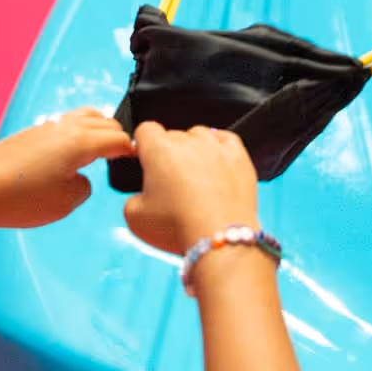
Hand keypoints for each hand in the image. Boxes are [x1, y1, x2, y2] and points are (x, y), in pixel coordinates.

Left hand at [0, 109, 131, 247]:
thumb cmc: (20, 199)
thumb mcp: (66, 203)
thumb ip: (84, 186)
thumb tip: (81, 177)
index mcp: (82, 142)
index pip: (118, 139)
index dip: (132, 150)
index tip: (141, 159)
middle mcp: (66, 127)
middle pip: (104, 121)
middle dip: (119, 136)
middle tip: (125, 154)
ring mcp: (47, 126)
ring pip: (84, 116)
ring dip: (99, 128)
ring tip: (103, 147)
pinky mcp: (31, 132)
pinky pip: (66, 123)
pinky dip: (80, 130)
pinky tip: (73, 151)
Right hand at [124, 122, 260, 255]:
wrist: (219, 240)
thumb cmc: (178, 229)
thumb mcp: (134, 218)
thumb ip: (132, 198)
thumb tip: (142, 195)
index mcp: (159, 150)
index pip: (146, 130)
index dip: (144, 145)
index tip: (146, 159)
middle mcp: (189, 142)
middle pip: (173, 135)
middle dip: (169, 154)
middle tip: (171, 182)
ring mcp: (216, 147)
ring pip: (200, 136)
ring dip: (195, 150)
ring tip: (195, 177)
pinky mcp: (239, 158)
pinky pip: (226, 140)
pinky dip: (219, 148)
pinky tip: (215, 164)